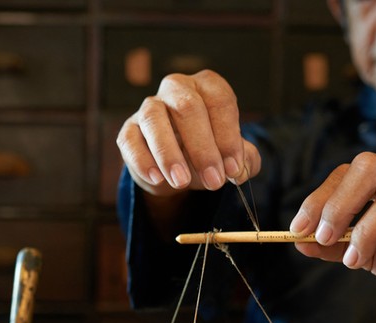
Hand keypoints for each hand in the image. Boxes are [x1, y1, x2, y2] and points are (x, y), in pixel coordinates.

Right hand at [116, 70, 260, 196]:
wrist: (175, 168)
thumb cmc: (206, 152)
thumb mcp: (231, 157)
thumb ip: (245, 160)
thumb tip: (243, 168)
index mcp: (207, 87)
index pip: (219, 101)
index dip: (228, 136)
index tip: (233, 169)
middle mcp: (177, 88)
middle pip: (188, 107)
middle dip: (203, 149)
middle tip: (214, 181)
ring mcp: (149, 107)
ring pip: (154, 119)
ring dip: (169, 153)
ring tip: (181, 182)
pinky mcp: (129, 129)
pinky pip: (130, 140)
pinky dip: (143, 160)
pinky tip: (157, 179)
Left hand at [289, 152, 375, 322]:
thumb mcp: (367, 256)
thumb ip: (335, 246)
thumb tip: (299, 240)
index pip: (350, 172)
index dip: (320, 197)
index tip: (298, 228)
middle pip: (371, 166)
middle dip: (339, 204)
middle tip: (325, 238)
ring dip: (367, 230)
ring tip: (356, 260)